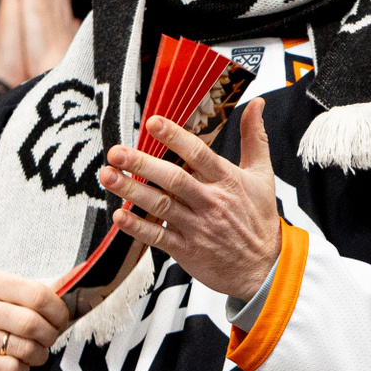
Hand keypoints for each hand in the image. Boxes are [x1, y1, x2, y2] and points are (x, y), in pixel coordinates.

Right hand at [0, 272, 71, 370]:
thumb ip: (49, 291)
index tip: (61, 321)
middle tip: (49, 339)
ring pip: (23, 348)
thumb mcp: (19, 300)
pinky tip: (16, 364)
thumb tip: (86, 272)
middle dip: (50, 335)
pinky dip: (22, 370)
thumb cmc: (2, 322)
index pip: (38, 294)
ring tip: (33, 352)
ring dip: (38, 355)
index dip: (58, 312)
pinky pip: (11, 369)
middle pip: (31, 323)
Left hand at [99, 100, 282, 300]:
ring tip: (107, 176)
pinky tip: (118, 215)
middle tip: (116, 152)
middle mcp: (210, 201)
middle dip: (142, 164)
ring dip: (131, 191)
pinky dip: (137, 228)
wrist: (262, 267)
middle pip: (173, 179)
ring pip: (160, 206)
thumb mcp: (263, 174)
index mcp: (228, 180)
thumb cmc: (259, 217)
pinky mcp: (186, 249)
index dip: (175, 137)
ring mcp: (197, 227)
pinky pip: (157, 237)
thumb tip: (257, 103)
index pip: (199, 154)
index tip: (152, 122)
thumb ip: (255, 137)